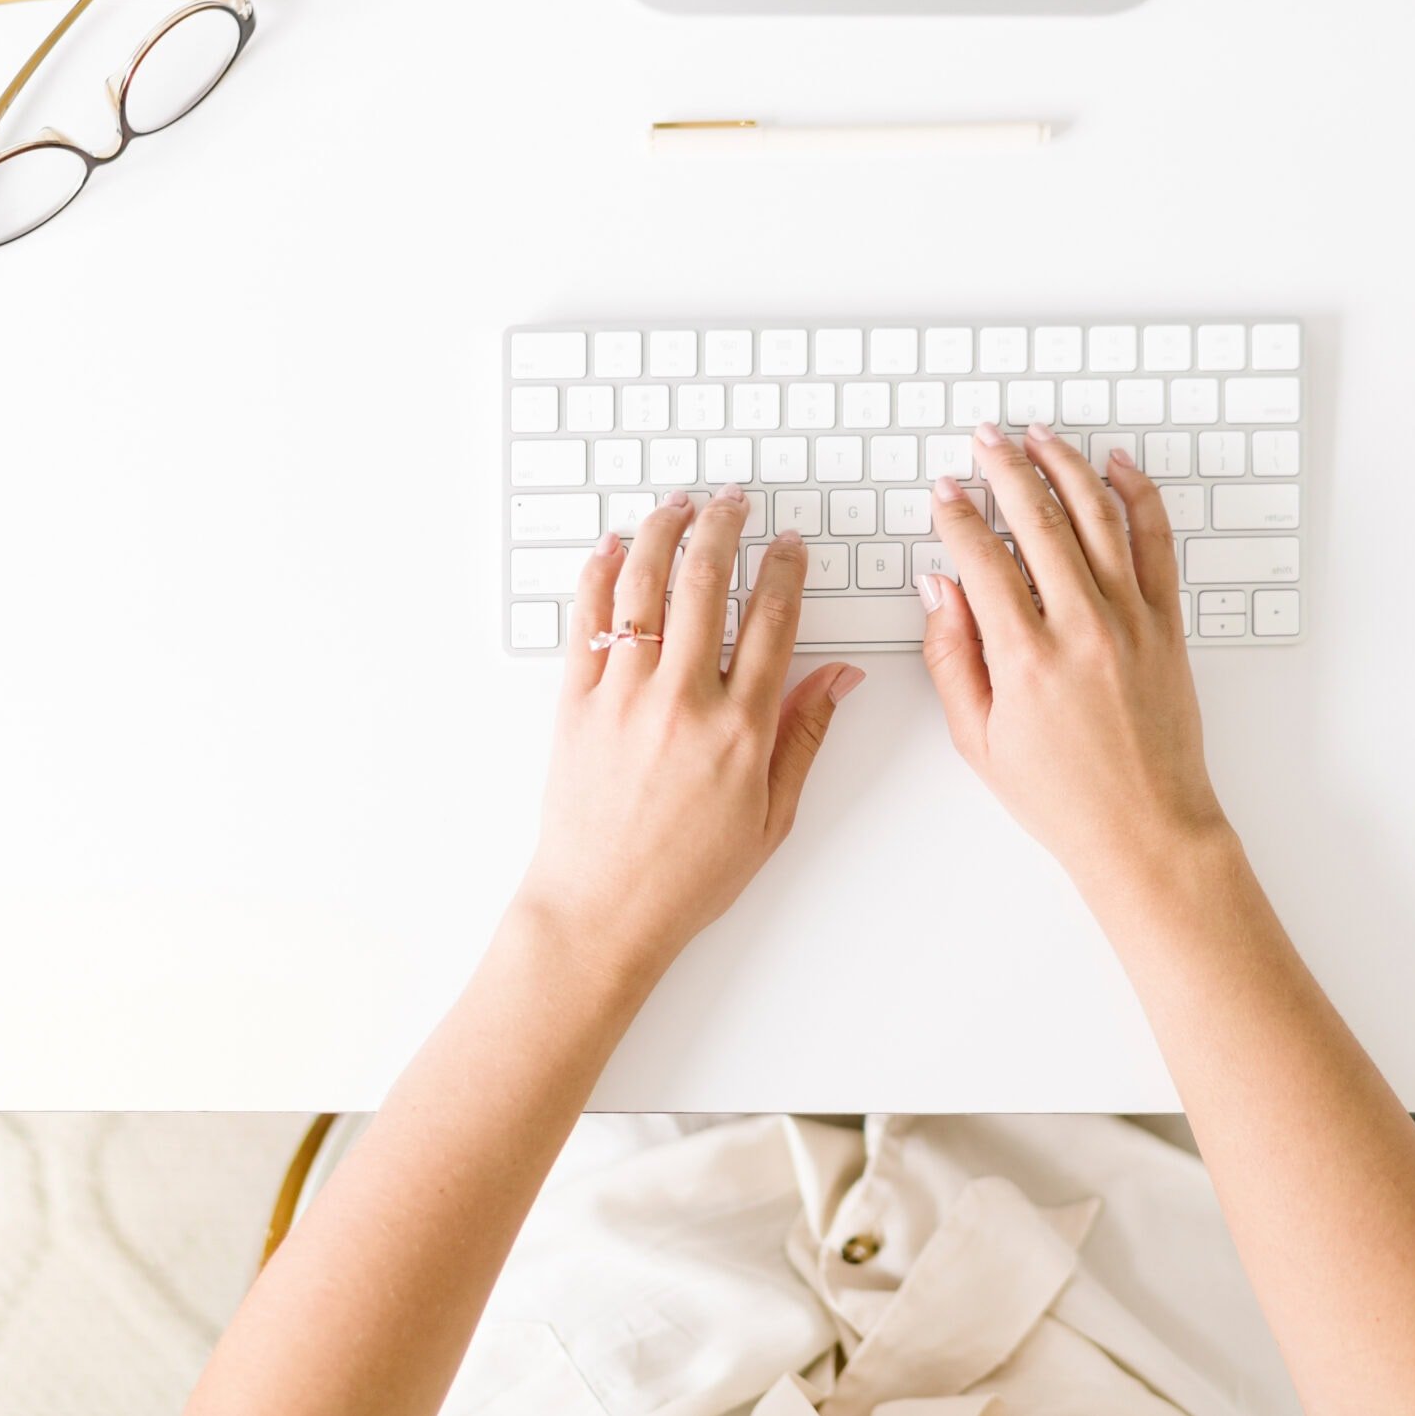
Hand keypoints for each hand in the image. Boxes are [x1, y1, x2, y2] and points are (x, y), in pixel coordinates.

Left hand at [516, 488, 861, 977]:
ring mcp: (623, 697)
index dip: (785, 570)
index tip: (789, 546)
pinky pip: (586, 621)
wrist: (602, 910)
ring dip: (663, 533)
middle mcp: (682, 701)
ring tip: (678, 506)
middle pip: (706, 583)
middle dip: (725, 529)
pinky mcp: (574, 704)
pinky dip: (600, 574)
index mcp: (740, 729)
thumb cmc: (687, 876)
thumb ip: (805, 736)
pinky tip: (614, 547)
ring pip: (644, 587)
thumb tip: (839, 677)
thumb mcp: (773, 816)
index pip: (773, 620)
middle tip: (733, 504)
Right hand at [918, 421, 1235, 903]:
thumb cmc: (1062, 797)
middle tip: (984, 439)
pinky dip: (1138, 495)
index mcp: (1027, 659)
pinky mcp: (1167, 624)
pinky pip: (1155, 541)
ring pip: (1097, 515)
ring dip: (1064, 464)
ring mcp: (1131, 620)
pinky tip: (1116, 467)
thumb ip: (950, 657)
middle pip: (1038, 518)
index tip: (944, 491)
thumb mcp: (978, 739)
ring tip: (1038, 436)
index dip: (957, 514)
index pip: (982, 558)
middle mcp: (1082, 628)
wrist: (1147, 829)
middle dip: (1004, 467)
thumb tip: (937, 589)